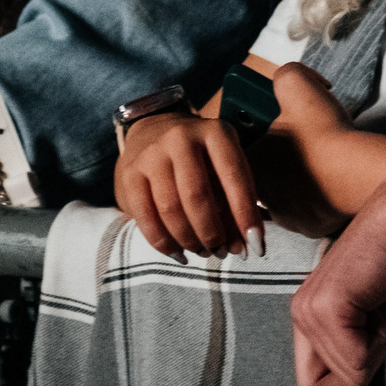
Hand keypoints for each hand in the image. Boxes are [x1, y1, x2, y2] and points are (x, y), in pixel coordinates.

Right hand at [113, 112, 262, 258]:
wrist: (153, 131)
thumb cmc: (201, 158)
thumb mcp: (224, 167)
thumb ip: (234, 205)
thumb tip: (243, 247)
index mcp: (215, 133)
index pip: (234, 176)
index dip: (246, 214)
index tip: (256, 246)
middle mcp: (181, 138)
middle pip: (198, 196)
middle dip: (213, 233)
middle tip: (221, 252)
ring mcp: (152, 155)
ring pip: (171, 209)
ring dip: (190, 240)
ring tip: (202, 252)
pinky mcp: (129, 174)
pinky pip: (146, 218)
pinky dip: (164, 243)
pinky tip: (179, 253)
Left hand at [248, 63, 358, 236]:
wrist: (359, 172)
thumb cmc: (325, 133)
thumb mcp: (295, 85)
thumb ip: (281, 77)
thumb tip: (281, 84)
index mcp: (247, 161)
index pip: (240, 145)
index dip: (257, 130)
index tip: (275, 122)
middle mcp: (259, 193)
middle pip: (262, 170)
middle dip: (277, 156)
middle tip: (301, 140)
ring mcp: (284, 215)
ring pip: (282, 194)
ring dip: (294, 180)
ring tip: (316, 162)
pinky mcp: (308, 228)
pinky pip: (306, 212)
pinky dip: (315, 199)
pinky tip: (327, 183)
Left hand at [290, 185, 385, 385]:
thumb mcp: (378, 323)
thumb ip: (357, 350)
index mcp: (309, 312)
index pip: (313, 381)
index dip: (353, 370)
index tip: (374, 333)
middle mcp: (299, 311)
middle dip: (361, 365)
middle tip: (379, 318)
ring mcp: (308, 311)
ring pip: (343, 378)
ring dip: (374, 351)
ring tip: (382, 302)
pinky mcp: (326, 309)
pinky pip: (354, 364)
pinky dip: (378, 348)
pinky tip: (382, 302)